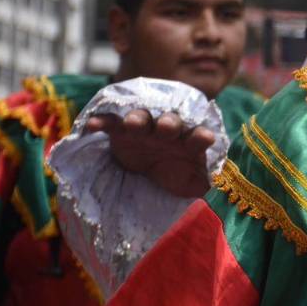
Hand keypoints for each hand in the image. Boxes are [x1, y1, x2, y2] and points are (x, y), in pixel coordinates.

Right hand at [86, 109, 216, 198]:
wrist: (154, 171)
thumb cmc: (179, 174)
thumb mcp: (194, 183)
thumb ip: (205, 182)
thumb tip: (212, 187)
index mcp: (190, 140)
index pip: (199, 134)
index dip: (201, 136)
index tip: (205, 138)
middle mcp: (169, 130)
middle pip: (171, 121)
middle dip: (169, 124)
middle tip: (166, 128)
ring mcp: (145, 128)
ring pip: (142, 118)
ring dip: (138, 119)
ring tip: (132, 124)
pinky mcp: (122, 131)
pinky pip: (112, 123)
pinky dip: (103, 122)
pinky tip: (94, 125)